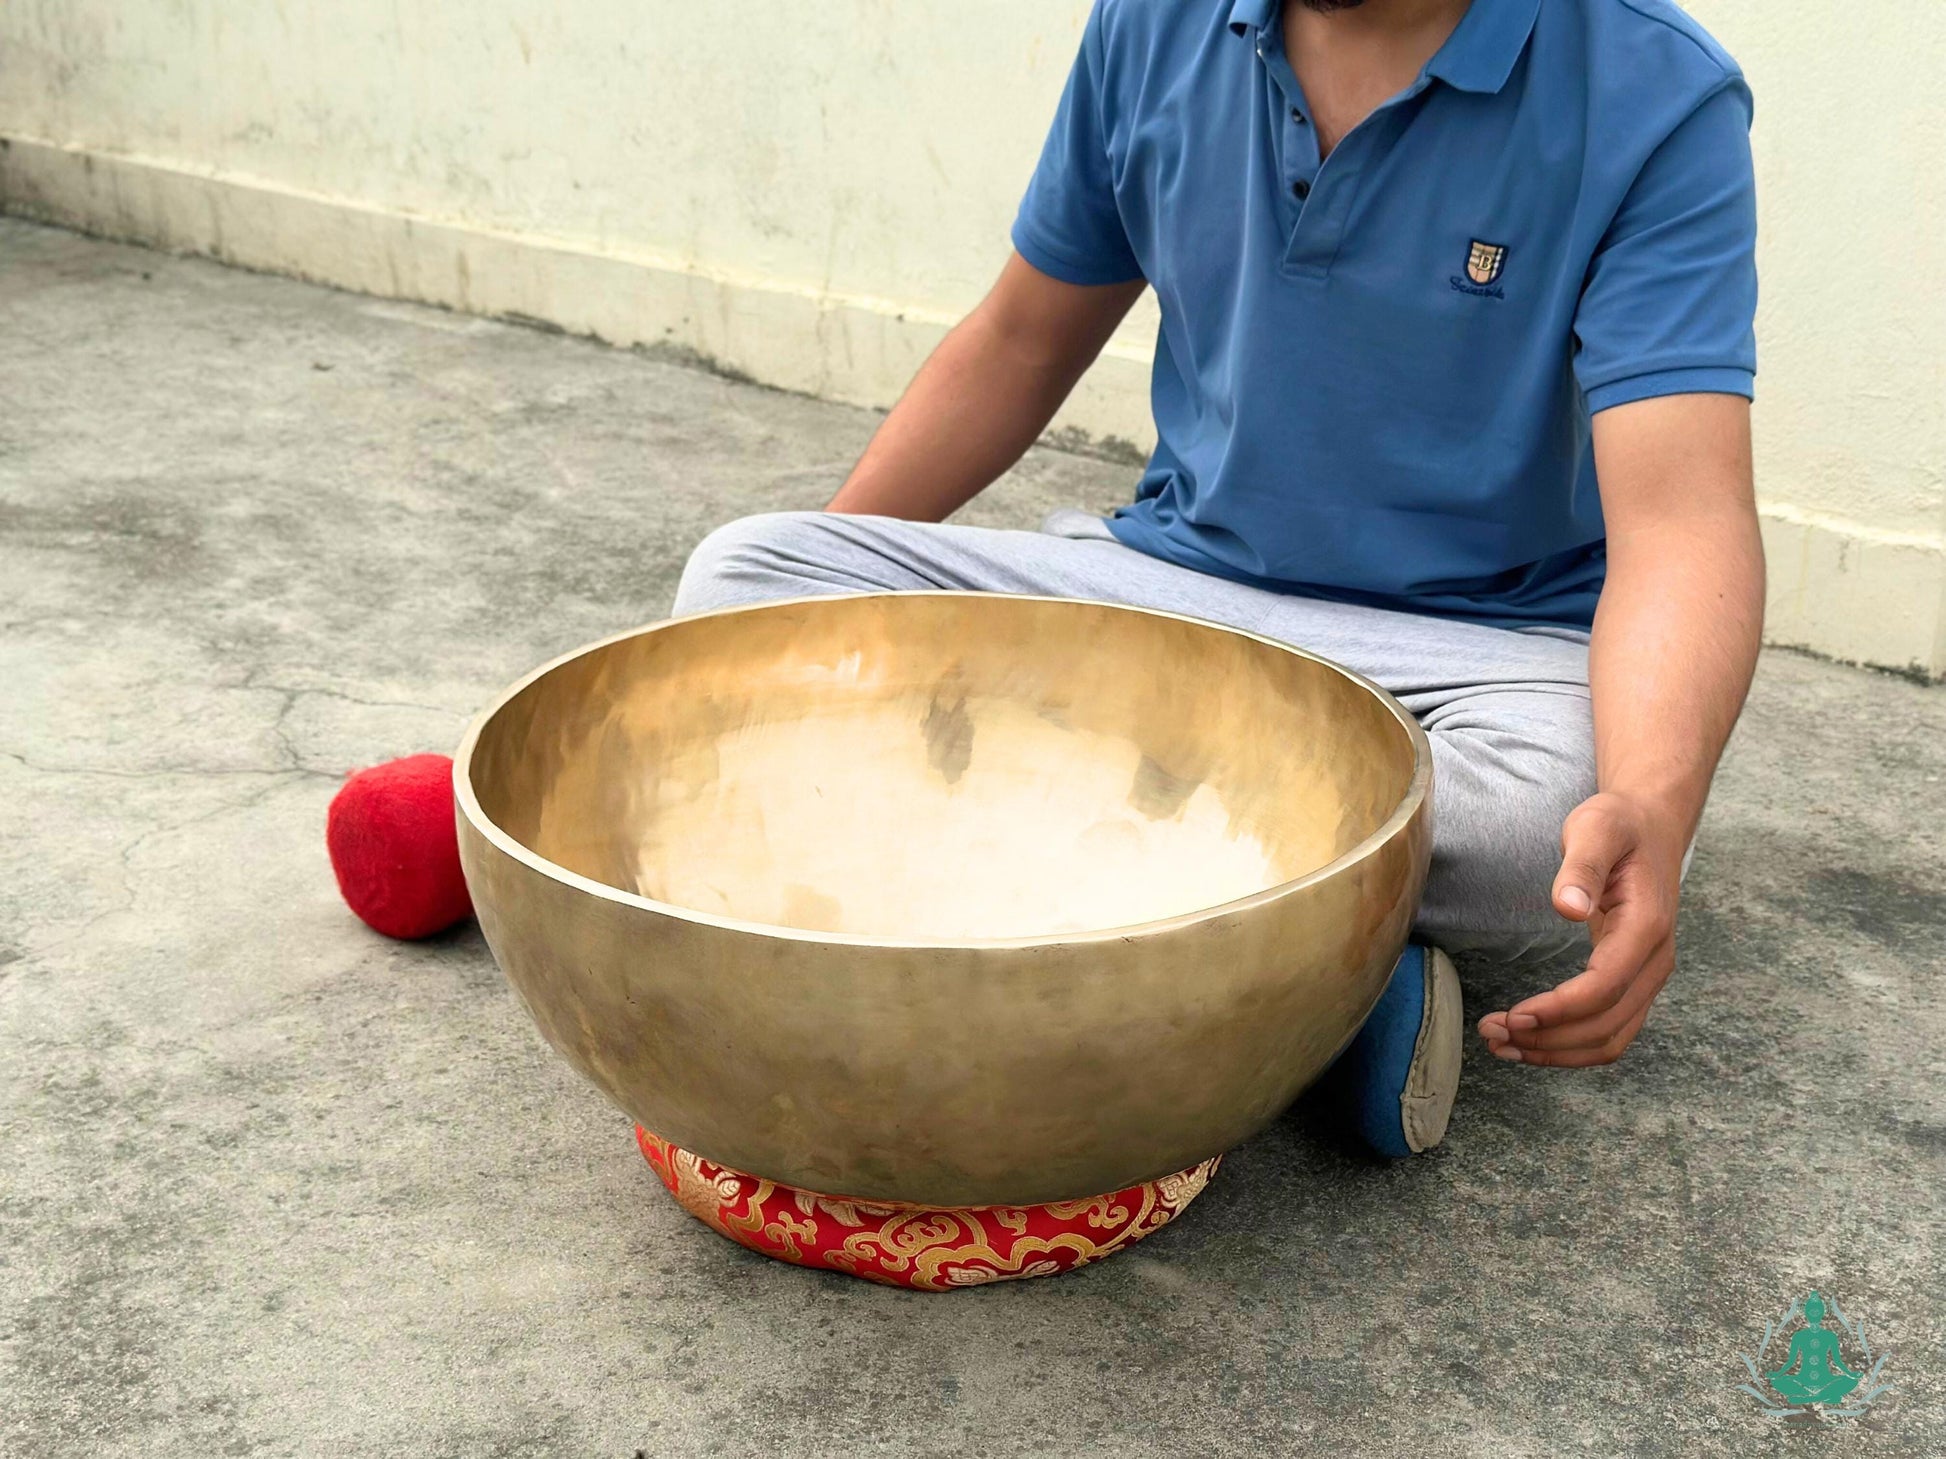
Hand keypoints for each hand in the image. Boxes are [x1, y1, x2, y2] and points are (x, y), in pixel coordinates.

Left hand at [1476, 791, 1685, 1066]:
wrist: (1651, 826)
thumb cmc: (1619, 825)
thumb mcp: (1597, 828)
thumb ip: (1582, 866)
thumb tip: (1569, 907)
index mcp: (1647, 927)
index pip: (1605, 987)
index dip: (1560, 1009)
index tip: (1515, 1015)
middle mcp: (1655, 960)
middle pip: (1607, 1024)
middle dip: (1549, 1038)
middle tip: (1492, 1033)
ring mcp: (1648, 975)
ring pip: (1610, 1038)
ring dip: (1557, 1051)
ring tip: (1501, 1044)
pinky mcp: (1633, 981)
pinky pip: (1609, 1030)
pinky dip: (1570, 1044)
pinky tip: (1529, 1039)